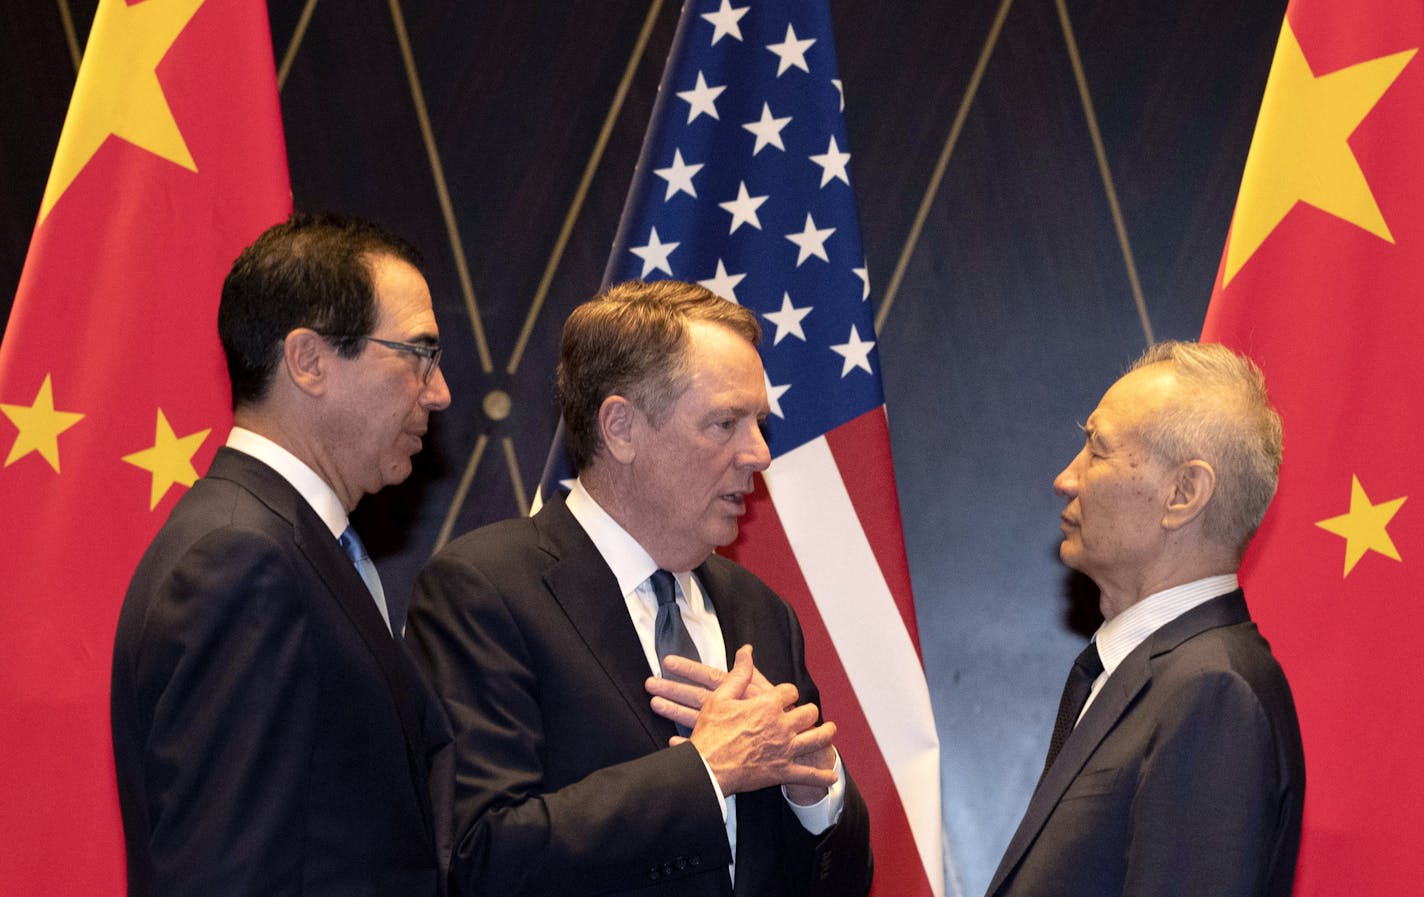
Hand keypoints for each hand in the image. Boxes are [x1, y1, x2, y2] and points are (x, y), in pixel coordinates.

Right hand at [645, 644, 837, 796]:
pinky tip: (831, 776)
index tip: (786, 696)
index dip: (789, 693)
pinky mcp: (783, 771)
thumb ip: (739, 674)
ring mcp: (785, 749)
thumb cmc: (711, 733)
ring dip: (826, 733)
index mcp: (767, 705)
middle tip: (808, 713)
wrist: (706, 768)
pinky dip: (822, 776)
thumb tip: (746, 650)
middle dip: (809, 711)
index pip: (790, 691)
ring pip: (816, 738)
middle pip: (808, 713)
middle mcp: (781, 726)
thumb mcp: (720, 697)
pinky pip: (809, 774)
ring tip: (830, 730)